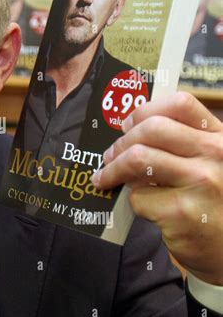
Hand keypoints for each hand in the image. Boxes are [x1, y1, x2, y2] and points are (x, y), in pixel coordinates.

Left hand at [92, 92, 222, 284]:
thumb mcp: (211, 164)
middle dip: (121, 142)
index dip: (145, 111)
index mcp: (220, 138)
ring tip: (105, 177)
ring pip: (138, 159)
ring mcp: (201, 182)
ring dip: (113, 170)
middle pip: (151, 129)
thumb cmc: (214, 203)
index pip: (180, 104)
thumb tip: (130, 131)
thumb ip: (182, 144)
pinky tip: (141, 205)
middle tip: (109, 155)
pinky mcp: (181, 211)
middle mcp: (215, 155)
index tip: (127, 124)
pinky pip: (137, 196)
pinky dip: (132, 200)